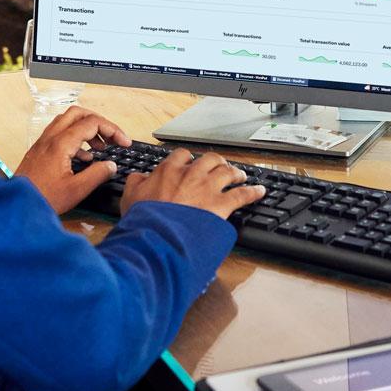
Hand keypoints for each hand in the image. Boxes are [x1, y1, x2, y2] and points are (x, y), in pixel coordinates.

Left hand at [15, 108, 130, 215]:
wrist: (16, 205)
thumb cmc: (42, 199)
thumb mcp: (76, 190)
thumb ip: (97, 174)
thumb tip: (111, 165)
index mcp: (61, 144)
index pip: (92, 123)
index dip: (113, 130)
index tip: (124, 142)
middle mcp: (50, 138)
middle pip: (79, 113)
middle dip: (99, 122)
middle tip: (111, 137)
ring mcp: (43, 142)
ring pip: (68, 121)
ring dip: (86, 129)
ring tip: (100, 147)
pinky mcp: (39, 150)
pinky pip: (60, 133)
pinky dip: (76, 138)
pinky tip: (83, 156)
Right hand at [119, 149, 265, 221]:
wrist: (157, 235)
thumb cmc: (144, 219)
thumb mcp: (130, 196)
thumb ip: (135, 182)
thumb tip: (138, 177)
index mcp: (169, 170)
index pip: (183, 155)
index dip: (189, 158)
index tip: (191, 162)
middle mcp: (191, 174)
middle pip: (210, 159)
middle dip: (217, 162)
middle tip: (220, 166)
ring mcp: (207, 188)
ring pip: (227, 172)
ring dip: (236, 172)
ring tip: (240, 175)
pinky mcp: (220, 205)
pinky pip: (242, 195)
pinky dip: (253, 192)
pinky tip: (259, 191)